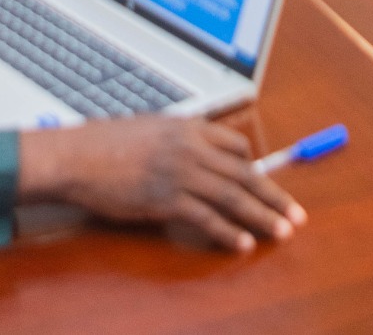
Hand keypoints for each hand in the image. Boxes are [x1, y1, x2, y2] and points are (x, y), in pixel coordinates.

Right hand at [17, 116, 302, 254]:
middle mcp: (190, 149)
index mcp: (188, 128)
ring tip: (282, 231)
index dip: (255, 167)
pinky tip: (242, 243)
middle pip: (244, 174)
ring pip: (233, 197)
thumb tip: (192, 151)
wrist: (76, 157)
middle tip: (296, 213)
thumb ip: (176, 139)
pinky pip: (206, 219)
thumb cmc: (104, 144)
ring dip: (262, 216)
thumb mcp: (148, 129)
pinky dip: (227, 232)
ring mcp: (180, 175)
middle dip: (274, 196)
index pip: (236, 146)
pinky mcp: (166, 200)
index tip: (265, 181)